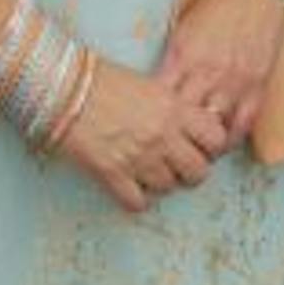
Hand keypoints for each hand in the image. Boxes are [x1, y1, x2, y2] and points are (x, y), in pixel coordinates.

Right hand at [51, 56, 225, 212]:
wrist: (66, 88)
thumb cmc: (106, 81)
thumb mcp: (151, 86)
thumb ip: (174, 107)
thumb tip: (191, 125)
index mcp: (175, 109)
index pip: (216, 139)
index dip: (211, 146)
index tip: (201, 146)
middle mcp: (163, 135)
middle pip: (198, 171)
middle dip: (191, 172)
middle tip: (178, 166)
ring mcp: (139, 157)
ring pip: (168, 188)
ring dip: (162, 184)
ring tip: (151, 173)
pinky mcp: (112, 174)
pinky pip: (137, 203)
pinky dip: (136, 200)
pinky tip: (130, 187)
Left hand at [155, 0, 283, 152]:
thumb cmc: (217, 2)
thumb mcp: (183, 29)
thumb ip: (171, 61)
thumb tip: (153, 91)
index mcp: (182, 57)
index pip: (158, 104)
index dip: (149, 125)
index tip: (143, 136)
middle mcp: (206, 73)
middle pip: (182, 125)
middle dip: (172, 144)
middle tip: (164, 157)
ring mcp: (234, 81)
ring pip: (212, 132)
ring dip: (201, 148)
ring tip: (191, 157)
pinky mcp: (257, 84)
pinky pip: (242, 124)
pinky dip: (231, 139)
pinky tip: (222, 144)